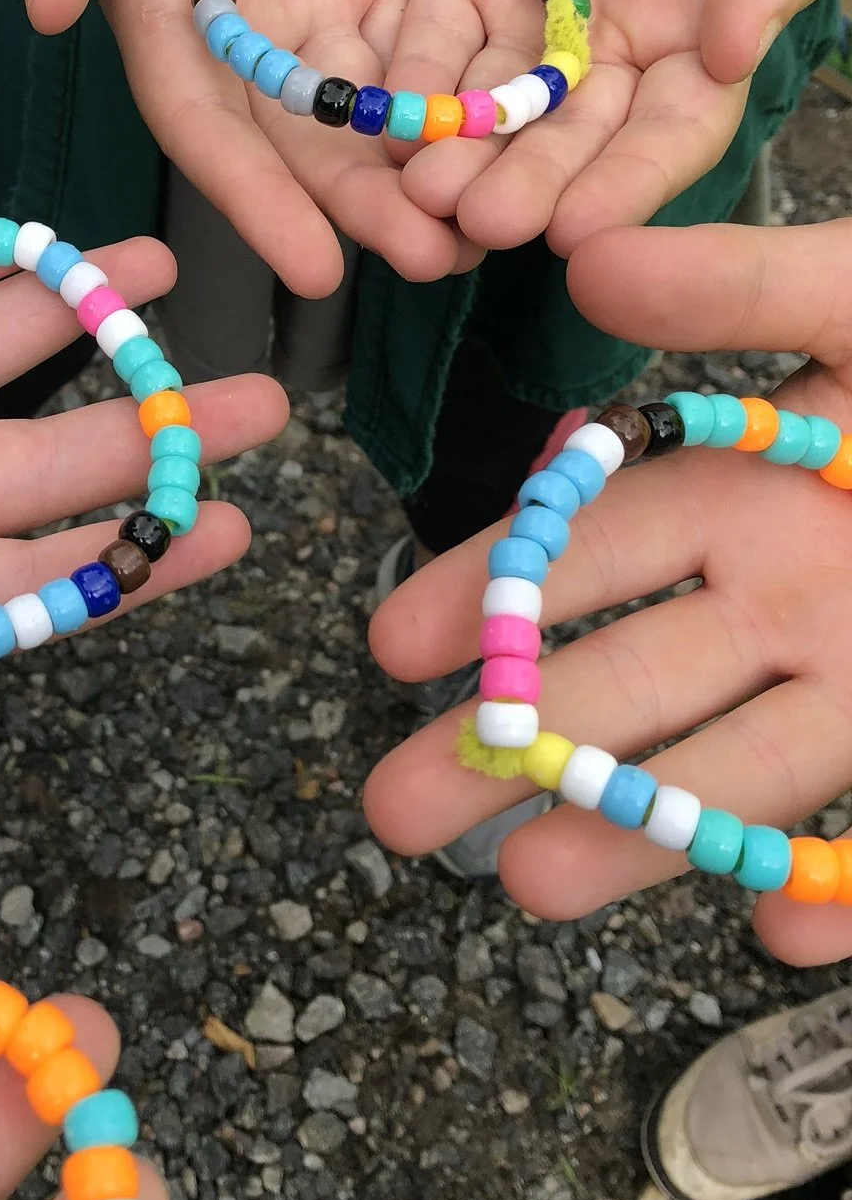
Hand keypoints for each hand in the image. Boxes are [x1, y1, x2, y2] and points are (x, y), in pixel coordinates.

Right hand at [0, 0, 476, 297]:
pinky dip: (465, 80)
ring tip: (489, 222)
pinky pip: (428, 24)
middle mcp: (240, 12)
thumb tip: (48, 1)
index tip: (312, 269)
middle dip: (362, 204)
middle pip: (302, 132)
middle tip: (433, 262)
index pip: (207, 121)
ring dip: (424, 161)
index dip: (256, 199)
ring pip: (374, 97)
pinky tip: (519, 124)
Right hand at [364, 218, 851, 966]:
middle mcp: (791, 599)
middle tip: (395, 810)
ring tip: (526, 889)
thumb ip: (744, 286)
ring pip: (739, 777)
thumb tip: (583, 265)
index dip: (494, 590)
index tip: (392, 643)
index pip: (592, 547)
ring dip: (640, 835)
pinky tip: (784, 934)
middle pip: (630, 682)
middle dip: (511, 746)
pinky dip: (843, 896)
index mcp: (757, 484)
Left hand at [389, 0, 851, 253]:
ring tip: (421, 192)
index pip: (668, 131)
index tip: (578, 232)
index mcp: (706, 29)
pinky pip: (431, 37)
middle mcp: (615, 43)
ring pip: (493, 103)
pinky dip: (407, 81)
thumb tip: (737, 54)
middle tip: (479, 224)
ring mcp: (531, 10)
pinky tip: (380, 119)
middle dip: (526, 184)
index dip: (627, 183)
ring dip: (458, 151)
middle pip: (569, 137)